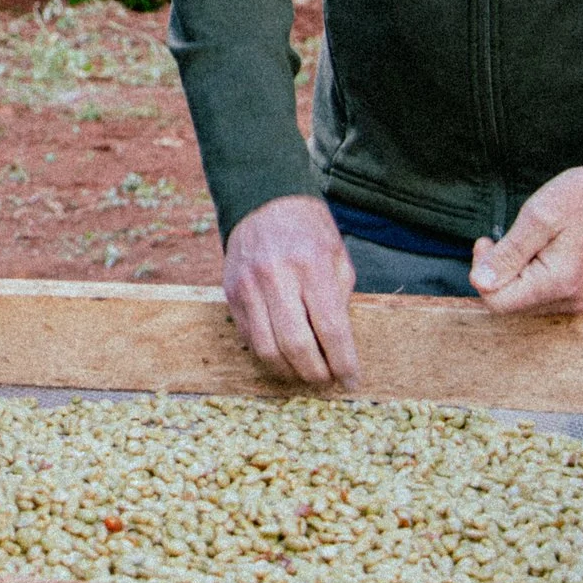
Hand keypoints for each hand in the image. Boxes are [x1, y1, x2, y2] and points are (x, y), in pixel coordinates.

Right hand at [221, 194, 359, 385]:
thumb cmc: (309, 230)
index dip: (343, 362)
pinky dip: (269, 355)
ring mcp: (249, 286)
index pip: (330, 327)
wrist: (263, 201)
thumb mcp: (337, 256)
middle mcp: (276, 276)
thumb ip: (340, 299)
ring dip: (289, 372)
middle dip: (316, 373)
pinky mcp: (231, 293)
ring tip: (305, 373)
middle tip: (327, 380)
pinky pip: (249, 338)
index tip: (351, 381)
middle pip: (297, 344)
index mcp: (311, 265)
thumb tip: (340, 347)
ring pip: (267, 349)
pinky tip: (284, 355)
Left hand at [468, 164, 582, 314]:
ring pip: (525, 302)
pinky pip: (543, 297)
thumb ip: (508, 253)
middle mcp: (571, 301)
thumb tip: (480, 283)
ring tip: (527, 243)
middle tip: (503, 238)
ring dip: (515, 274)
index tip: (487, 242)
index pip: (497, 302)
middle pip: (510, 304)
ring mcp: (579, 301)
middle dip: (498, 273)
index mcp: (558, 283)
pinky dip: (532, 277)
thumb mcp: (538, 216)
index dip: (481, 273)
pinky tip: (540, 252)